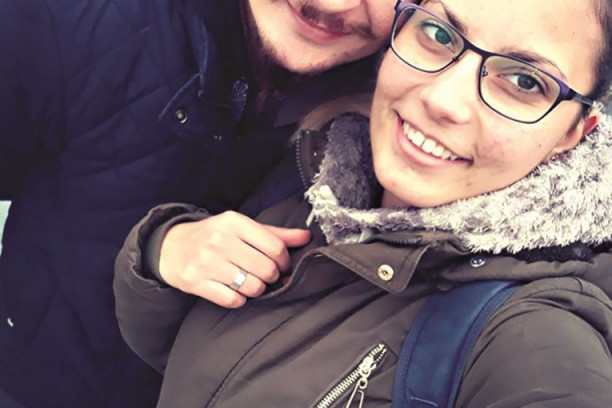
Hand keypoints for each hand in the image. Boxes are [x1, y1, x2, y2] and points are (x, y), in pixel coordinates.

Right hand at [159, 211, 310, 307]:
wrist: (170, 246)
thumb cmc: (213, 236)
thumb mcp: (241, 227)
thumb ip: (274, 234)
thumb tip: (305, 236)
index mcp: (234, 222)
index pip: (275, 246)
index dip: (284, 261)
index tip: (281, 265)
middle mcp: (220, 240)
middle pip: (266, 269)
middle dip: (271, 277)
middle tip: (266, 276)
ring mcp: (207, 262)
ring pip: (252, 287)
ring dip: (256, 289)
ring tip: (250, 282)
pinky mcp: (196, 282)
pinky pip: (232, 300)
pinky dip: (238, 299)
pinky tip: (233, 290)